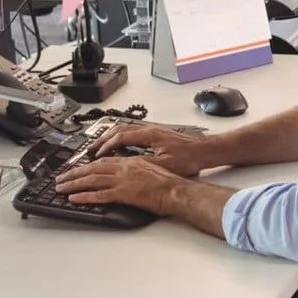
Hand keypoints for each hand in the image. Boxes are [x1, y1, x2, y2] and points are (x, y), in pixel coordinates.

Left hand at [53, 156, 185, 214]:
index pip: (104, 162)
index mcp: (131, 162)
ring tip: (61, 188)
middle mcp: (124, 168)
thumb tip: (129, 177)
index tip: (77, 169)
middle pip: (93, 169)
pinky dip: (84, 196)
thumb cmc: (171, 184)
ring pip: (92, 180)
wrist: (177, 191)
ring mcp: (122, 181)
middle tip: (61, 178)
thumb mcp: (153, 171)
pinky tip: (74, 198)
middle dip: (74, 174)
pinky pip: (99, 195)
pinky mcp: (123, 194)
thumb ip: (138, 171)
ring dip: (73, 184)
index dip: (87, 165)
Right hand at [88, 122, 215, 175]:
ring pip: (125, 129)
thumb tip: (127, 168)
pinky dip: (121, 138)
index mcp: (149, 134)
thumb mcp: (165, 165)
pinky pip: (132, 132)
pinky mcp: (156, 134)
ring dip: (110, 137)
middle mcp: (150, 129)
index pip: (120, 137)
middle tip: (90, 149)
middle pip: (119, 129)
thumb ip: (145, 165)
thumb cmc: (190, 158)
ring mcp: (153, 130)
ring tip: (99, 146)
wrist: (206, 150)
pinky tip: (118, 146)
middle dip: (102, 139)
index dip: (106, 146)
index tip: (96, 155)